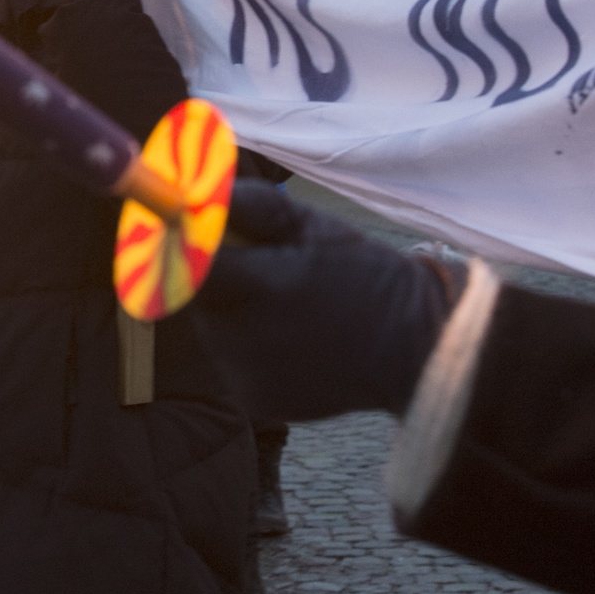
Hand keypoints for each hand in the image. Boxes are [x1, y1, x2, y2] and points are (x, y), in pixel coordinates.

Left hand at [197, 182, 467, 420]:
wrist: (414, 350)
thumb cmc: (365, 277)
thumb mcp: (312, 227)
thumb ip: (248, 206)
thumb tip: (195, 192)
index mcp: (263, 287)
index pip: (188, 263)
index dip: (181, 244)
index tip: (187, 230)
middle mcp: (246, 337)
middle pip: (197, 296)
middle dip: (217, 277)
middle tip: (262, 269)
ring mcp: (246, 375)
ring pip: (213, 328)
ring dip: (233, 311)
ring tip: (287, 308)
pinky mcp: (253, 402)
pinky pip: (231, 360)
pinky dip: (248, 345)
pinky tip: (292, 341)